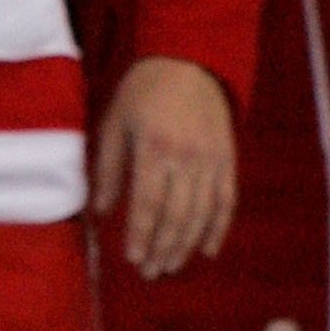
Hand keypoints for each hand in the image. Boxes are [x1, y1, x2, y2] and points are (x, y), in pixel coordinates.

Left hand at [92, 56, 235, 277]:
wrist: (191, 58)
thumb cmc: (144, 90)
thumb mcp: (116, 121)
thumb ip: (109, 168)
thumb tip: (100, 212)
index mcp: (155, 146)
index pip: (148, 203)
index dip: (140, 235)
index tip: (132, 259)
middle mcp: (187, 156)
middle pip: (177, 215)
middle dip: (162, 249)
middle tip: (149, 272)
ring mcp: (212, 157)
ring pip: (202, 213)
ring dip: (186, 245)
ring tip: (170, 267)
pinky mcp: (228, 156)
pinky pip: (227, 199)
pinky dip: (220, 227)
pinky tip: (208, 250)